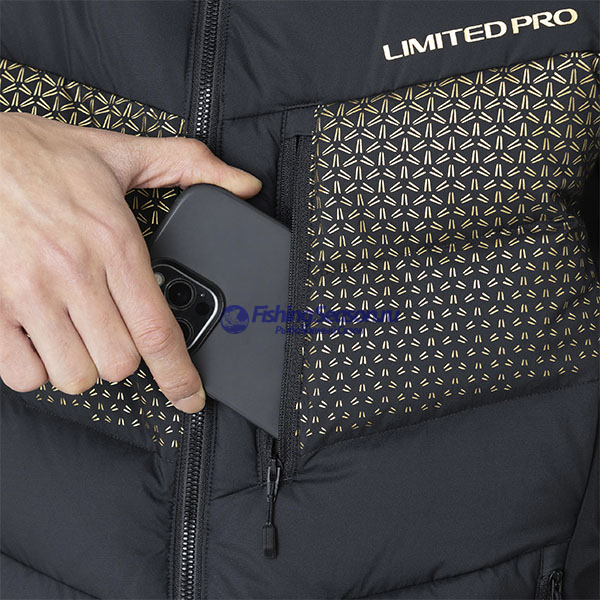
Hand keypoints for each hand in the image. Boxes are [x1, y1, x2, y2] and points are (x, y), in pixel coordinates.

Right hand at [0, 112, 261, 411]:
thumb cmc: (40, 155)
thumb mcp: (123, 152)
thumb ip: (192, 165)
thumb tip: (245, 185)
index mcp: (115, 243)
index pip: (158, 331)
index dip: (180, 375)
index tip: (190, 397)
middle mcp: (74, 273)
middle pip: (120, 362)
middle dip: (126, 359)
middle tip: (119, 336)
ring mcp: (28, 293)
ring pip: (75, 374)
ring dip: (85, 366)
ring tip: (82, 338)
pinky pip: (22, 372)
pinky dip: (38, 369)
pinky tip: (44, 342)